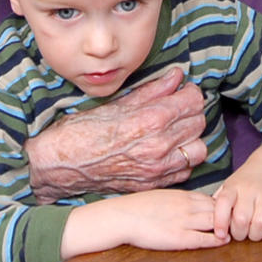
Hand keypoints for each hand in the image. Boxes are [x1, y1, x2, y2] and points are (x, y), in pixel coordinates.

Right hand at [27, 68, 206, 201]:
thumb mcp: (117, 102)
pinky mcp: (153, 186)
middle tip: (176, 107)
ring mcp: (157, 170)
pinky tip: (168, 151)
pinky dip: (182, 160)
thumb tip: (176, 76)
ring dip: (191, 138)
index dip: (189, 92)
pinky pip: (185, 172)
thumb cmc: (84, 130)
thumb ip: (152, 90)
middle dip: (190, 112)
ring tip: (175, 130)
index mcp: (149, 120)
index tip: (180, 91)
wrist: (62, 165)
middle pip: (198, 123)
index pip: (192, 101)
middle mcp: (158, 147)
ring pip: (198, 149)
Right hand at [62, 189, 223, 257]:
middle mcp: (187, 206)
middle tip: (240, 221)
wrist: (125, 216)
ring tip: (237, 231)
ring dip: (226, 226)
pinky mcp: (179, 237)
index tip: (231, 211)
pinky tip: (224, 241)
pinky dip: (216, 239)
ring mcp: (184, 221)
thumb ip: (178, 200)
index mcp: (183, 195)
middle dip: (229, 215)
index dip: (223, 206)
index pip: (210, 199)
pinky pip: (203, 238)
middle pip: (216, 209)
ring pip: (213, 221)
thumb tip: (188, 204)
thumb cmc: (141, 207)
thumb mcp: (163, 197)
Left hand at [212, 168, 261, 243]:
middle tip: (239, 233)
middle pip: (241, 219)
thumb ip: (219, 201)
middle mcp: (249, 189)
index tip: (220, 234)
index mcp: (233, 186)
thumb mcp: (229, 185)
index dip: (220, 222)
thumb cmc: (245, 180)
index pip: (223, 203)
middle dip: (239, 233)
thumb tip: (206, 219)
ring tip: (251, 231)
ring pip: (259, 224)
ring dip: (254, 234)